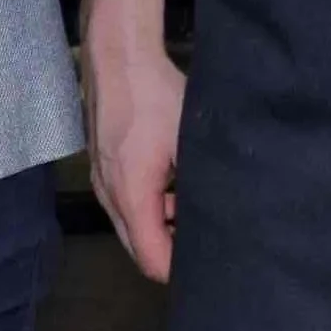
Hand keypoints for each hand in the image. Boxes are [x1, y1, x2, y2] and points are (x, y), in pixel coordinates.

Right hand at [80, 0, 184, 282]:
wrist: (117, 59)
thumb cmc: (154, 95)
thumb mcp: (190, 141)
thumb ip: (203, 184)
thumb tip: (229, 217)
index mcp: (132, 193)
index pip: (152, 258)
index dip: (180, 270)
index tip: (211, 264)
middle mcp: (109, 195)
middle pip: (138, 251)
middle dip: (170, 255)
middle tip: (208, 244)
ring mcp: (101, 183)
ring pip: (130, 229)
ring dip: (160, 230)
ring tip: (194, 213)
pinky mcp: (101, 170)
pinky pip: (124, 208)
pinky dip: (149, 211)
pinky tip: (173, 191)